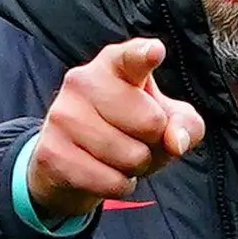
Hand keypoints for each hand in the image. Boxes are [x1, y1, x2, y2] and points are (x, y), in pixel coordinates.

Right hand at [23, 37, 202, 223]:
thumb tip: (176, 142)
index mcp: (115, 64)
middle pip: (150, 123)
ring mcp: (63, 115)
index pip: (132, 57)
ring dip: (136, 167)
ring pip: (131, 157)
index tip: (155, 52)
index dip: (145, 56)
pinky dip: (118, 185)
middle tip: (135, 138)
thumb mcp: (165, 121)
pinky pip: (110, 182)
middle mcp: (83, 81)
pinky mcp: (52, 151)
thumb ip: (185, 125)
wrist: (72, 161)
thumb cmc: (128, 130)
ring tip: (119, 156)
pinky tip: (104, 173)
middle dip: (154, 142)